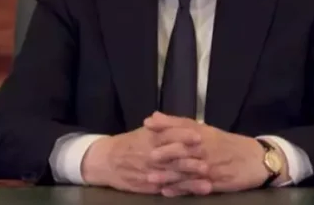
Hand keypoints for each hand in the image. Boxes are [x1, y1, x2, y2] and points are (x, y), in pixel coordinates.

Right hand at [80, 124, 210, 194]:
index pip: (169, 135)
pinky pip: (167, 189)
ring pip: (172, 176)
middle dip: (189, 160)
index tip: (199, 137)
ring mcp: (150, 173)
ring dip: (189, 179)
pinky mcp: (150, 187)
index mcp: (151, 138)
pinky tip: (193, 192)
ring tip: (206, 182)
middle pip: (172, 158)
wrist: (106, 161)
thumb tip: (185, 121)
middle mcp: (151, 155)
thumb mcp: (145, 132)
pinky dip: (180, 191)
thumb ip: (164, 126)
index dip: (184, 136)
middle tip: (207, 162)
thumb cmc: (130, 143)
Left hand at [144, 112, 270, 195]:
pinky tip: (167, 192)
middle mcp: (206, 147)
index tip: (147, 124)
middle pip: (185, 148)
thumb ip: (180, 124)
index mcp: (204, 132)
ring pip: (187, 170)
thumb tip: (154, 116)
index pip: (183, 125)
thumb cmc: (226, 144)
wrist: (255, 159)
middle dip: (166, 151)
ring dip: (169, 175)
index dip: (165, 124)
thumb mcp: (205, 130)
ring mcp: (211, 166)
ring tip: (151, 179)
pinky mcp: (215, 182)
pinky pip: (195, 186)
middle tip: (148, 155)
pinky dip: (181, 190)